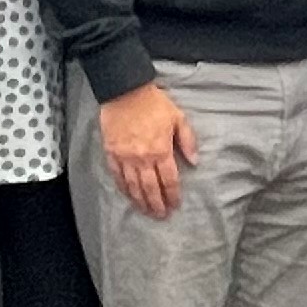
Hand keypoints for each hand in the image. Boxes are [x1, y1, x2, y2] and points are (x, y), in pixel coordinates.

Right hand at [97, 82, 197, 221]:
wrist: (125, 90)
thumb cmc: (154, 103)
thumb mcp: (178, 118)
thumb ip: (187, 141)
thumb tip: (195, 162)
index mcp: (161, 150)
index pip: (169, 180)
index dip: (173, 195)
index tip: (175, 205)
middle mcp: (143, 158)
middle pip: (151, 188)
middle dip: (157, 204)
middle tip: (161, 216)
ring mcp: (125, 157)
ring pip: (133, 186)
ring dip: (140, 201)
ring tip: (145, 211)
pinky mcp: (111, 153)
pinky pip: (117, 176)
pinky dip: (123, 188)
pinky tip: (127, 196)